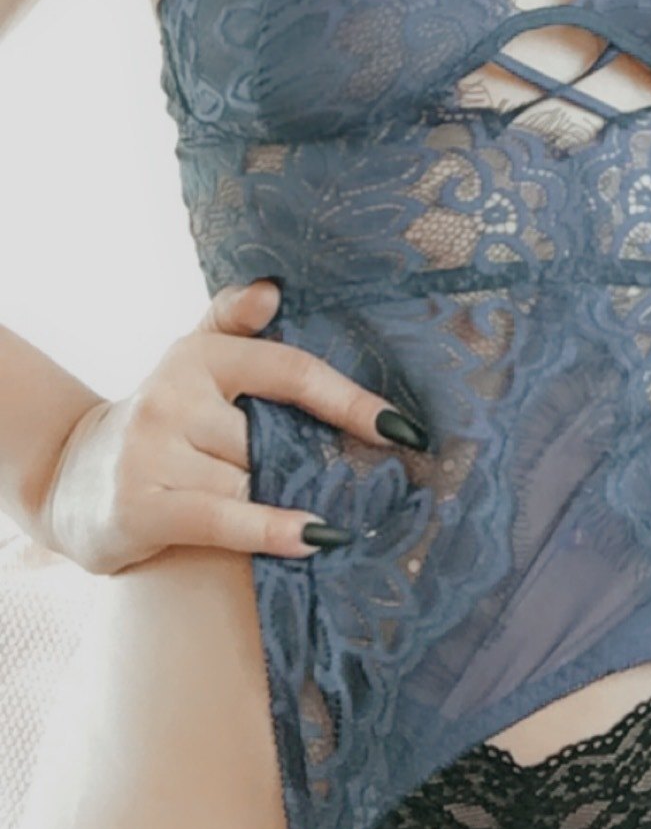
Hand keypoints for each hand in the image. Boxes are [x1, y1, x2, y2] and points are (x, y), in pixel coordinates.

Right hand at [35, 280, 429, 577]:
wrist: (68, 480)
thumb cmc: (160, 422)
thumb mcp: (191, 362)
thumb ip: (231, 322)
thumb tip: (273, 290)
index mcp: (197, 355)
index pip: (289, 370)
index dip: (351, 400)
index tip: (404, 429)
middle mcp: (172, 394)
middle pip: (274, 436)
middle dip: (313, 464)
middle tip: (364, 490)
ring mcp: (152, 448)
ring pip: (252, 479)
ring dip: (285, 500)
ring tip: (315, 516)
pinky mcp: (140, 503)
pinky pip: (227, 517)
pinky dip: (275, 529)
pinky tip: (318, 537)